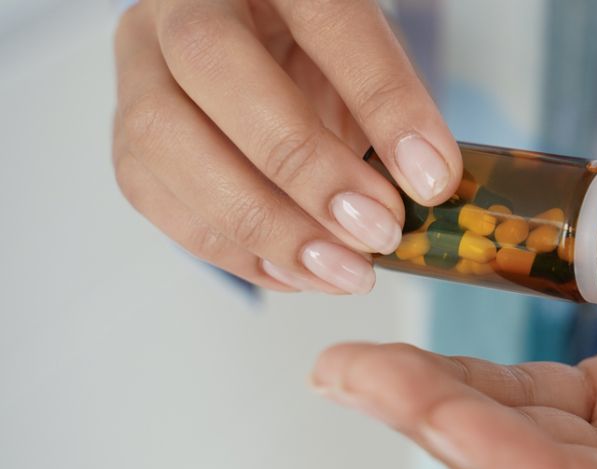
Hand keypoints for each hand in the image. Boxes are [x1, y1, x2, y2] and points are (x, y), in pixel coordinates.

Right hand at [112, 0, 460, 293]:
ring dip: (264, 226)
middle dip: (303, 167)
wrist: (254, 52)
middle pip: (213, 66)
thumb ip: (389, 107)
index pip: (325, 18)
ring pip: (164, 141)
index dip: (383, 102)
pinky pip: (154, 196)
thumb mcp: (365, 59)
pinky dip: (232, 249)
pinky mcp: (125, 132)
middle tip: (376, 232)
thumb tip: (426, 182)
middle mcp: (182, 5)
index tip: (431, 179)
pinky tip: (297, 273)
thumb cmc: (318, 54)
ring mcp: (139, 64)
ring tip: (342, 272)